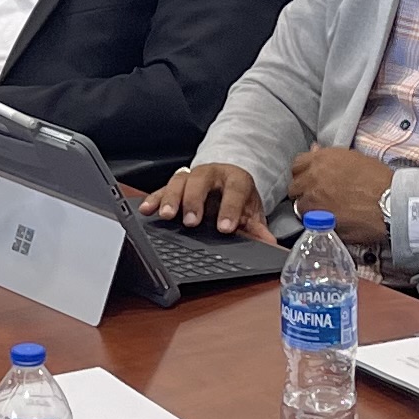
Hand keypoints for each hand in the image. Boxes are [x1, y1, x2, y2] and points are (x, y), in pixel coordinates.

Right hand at [139, 160, 269, 237]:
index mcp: (236, 179)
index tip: (225, 228)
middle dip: (196, 201)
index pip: (235, 190)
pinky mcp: (175, 184)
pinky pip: (162, 188)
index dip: (230, 208)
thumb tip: (270, 245)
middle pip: (202, 181)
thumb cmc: (238, 198)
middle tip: (192, 221)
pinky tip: (148, 210)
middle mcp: (212, 174)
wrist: (227, 180)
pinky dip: (154, 198)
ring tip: (169, 215)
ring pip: (180, 181)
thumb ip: (258, 229)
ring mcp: (192, 177)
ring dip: (173, 198)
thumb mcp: (252, 213)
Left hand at [283, 146, 399, 251]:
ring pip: (300, 207)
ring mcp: (313, 202)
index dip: (304, 173)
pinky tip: (329, 221)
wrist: (391, 203)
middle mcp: (312, 179)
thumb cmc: (378, 179)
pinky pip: (309, 223)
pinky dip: (316, 223)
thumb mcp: (354, 158)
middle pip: (294, 187)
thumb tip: (314, 150)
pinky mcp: (318, 222)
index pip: (297, 165)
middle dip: (303, 191)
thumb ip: (329, 156)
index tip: (311, 179)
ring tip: (325, 211)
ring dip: (309, 209)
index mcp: (321, 160)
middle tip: (317, 196)